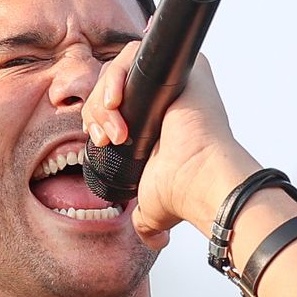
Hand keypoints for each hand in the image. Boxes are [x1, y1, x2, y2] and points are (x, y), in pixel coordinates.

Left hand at [81, 42, 252, 250]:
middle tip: (103, 138)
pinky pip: (134, 55)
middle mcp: (169, 95)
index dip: (98, 116)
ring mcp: (176, 79)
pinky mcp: (182, 66)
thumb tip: (154, 241)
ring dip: (103, 102)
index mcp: (159, 119)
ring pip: (118, 70)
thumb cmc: (181, 193)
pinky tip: (116, 106)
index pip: (114, 102)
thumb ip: (145, 219)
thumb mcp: (151, 205)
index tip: (99, 141)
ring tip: (113, 131)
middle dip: (96, 111)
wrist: (199, 181)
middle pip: (112, 84)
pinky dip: (116, 78)